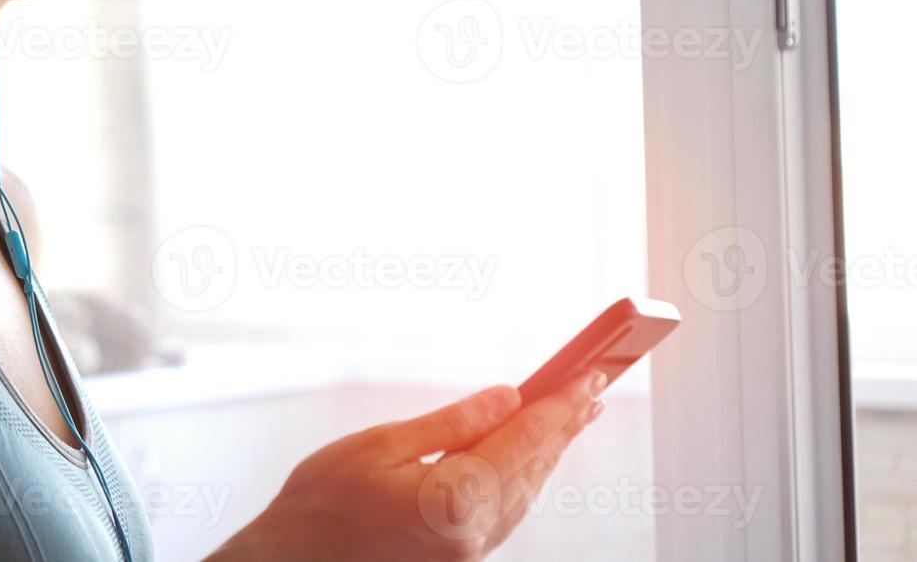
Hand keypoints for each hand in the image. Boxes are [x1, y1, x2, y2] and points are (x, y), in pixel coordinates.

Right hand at [208, 370, 608, 561]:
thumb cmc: (321, 506)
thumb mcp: (381, 445)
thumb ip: (451, 423)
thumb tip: (506, 399)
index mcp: (454, 498)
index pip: (525, 438)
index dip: (562, 402)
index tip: (590, 373)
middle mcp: (473, 532)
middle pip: (535, 465)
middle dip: (567, 422)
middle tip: (595, 382)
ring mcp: (469, 551)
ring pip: (528, 491)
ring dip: (553, 449)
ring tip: (575, 412)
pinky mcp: (460, 557)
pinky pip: (510, 510)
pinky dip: (528, 476)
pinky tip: (533, 455)